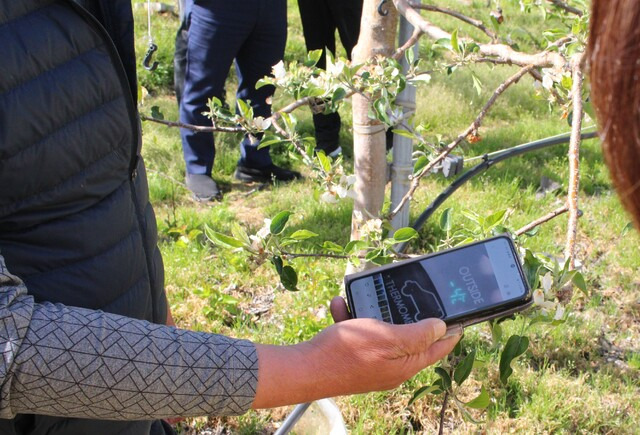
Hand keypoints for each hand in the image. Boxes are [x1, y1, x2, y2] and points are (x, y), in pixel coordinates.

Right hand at [252, 297, 460, 407]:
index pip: (437, 348)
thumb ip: (417, 334)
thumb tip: (442, 328)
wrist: (304, 368)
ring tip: (364, 296)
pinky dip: (351, 316)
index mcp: (405, 364)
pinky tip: (341, 305)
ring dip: (373, 311)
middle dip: (407, 315)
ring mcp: (371, 362)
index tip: (461, 317)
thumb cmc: (347, 352)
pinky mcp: (353, 356)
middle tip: (411, 296)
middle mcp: (391, 367)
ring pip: (381, 331)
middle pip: (409, 338)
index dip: (450, 331)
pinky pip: (358, 332)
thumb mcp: (387, 337)